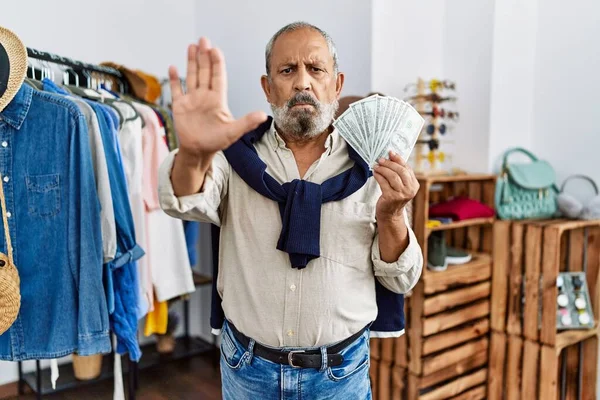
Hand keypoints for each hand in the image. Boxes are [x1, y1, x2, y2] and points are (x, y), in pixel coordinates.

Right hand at [168, 38, 266, 157]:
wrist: (199, 151)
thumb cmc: (217, 142)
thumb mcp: (233, 132)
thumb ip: (246, 122)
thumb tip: (263, 116)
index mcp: (218, 100)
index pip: (218, 77)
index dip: (216, 64)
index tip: (215, 50)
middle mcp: (205, 96)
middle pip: (205, 72)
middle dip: (204, 56)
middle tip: (203, 40)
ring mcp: (192, 100)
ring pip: (192, 76)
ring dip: (191, 61)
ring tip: (192, 46)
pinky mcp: (180, 106)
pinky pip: (176, 89)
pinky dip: (175, 79)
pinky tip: (173, 67)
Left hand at [373, 151, 419, 220]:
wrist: (390, 214)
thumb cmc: (394, 196)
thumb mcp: (400, 185)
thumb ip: (399, 172)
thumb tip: (391, 155)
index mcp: (414, 185)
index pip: (407, 168)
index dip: (398, 159)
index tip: (391, 153)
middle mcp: (410, 190)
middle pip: (400, 171)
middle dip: (389, 163)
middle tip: (381, 160)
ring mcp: (401, 194)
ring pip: (392, 176)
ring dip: (383, 169)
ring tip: (376, 166)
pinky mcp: (391, 197)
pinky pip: (383, 182)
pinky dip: (378, 176)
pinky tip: (375, 173)